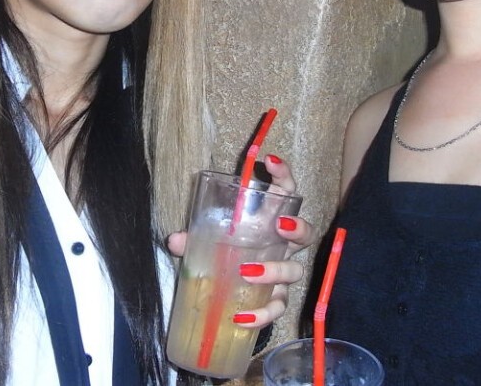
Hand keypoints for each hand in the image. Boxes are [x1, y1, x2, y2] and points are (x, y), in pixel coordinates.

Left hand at [166, 155, 313, 327]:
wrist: (229, 291)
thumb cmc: (225, 253)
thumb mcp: (208, 240)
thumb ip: (194, 238)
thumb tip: (175, 240)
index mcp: (269, 221)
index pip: (285, 192)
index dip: (283, 174)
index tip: (269, 161)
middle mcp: (282, 245)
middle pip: (306, 233)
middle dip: (298, 228)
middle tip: (280, 225)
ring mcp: (283, 273)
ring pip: (294, 271)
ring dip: (275, 270)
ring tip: (248, 272)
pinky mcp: (276, 300)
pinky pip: (277, 307)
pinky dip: (262, 314)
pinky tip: (242, 318)